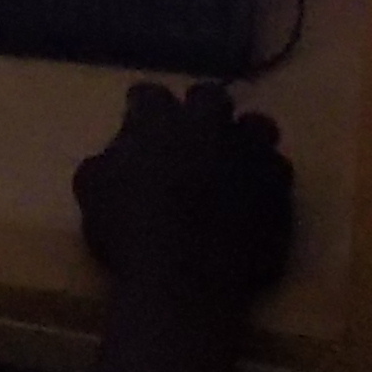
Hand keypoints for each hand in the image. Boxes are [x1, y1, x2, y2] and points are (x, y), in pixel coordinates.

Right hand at [72, 82, 293, 315]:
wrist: (186, 278)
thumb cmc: (129, 232)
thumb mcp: (92, 193)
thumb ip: (104, 162)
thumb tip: (114, 155)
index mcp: (159, 120)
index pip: (149, 93)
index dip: (142, 107)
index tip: (137, 120)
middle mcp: (209, 125)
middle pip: (211, 96)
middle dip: (200, 108)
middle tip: (191, 132)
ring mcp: (250, 154)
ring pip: (258, 126)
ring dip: (244, 137)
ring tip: (233, 158)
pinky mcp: (279, 189)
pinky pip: (278, 171)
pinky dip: (265, 179)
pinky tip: (253, 196)